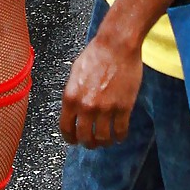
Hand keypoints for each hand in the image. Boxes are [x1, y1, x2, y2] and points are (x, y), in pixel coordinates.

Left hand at [59, 21, 142, 147]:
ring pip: (103, 138)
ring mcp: (105, 108)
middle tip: (92, 142)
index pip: (66, 128)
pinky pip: (120, 131)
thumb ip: (73, 94)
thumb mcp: (75, 73)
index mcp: (71, 97)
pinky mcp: (123, 108)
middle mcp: (86, 106)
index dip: (70, 138)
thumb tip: (74, 110)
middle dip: (88, 143)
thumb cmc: (96, 54)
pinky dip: (119, 137)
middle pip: (85, 138)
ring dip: (105, 142)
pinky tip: (120, 135)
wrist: (116, 46)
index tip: (74, 141)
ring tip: (107, 140)